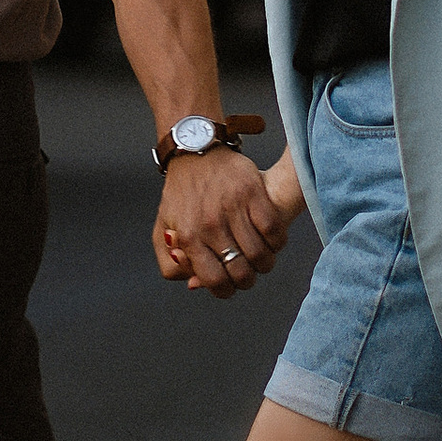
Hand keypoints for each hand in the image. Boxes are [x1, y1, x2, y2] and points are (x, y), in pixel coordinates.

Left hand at [152, 146, 289, 297]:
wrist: (195, 149)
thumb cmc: (180, 192)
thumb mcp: (164, 227)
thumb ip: (171, 262)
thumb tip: (193, 285)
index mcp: (188, 237)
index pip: (214, 281)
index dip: (225, 291)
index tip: (230, 286)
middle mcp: (210, 224)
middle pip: (241, 272)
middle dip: (247, 280)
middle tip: (248, 273)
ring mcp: (233, 208)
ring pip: (260, 254)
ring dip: (265, 263)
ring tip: (261, 259)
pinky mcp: (253, 193)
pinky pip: (274, 230)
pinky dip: (277, 242)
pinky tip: (271, 241)